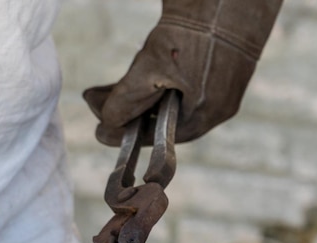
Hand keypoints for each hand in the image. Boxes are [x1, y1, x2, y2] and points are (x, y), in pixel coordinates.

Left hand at [84, 0, 282, 144]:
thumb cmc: (194, 31)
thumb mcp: (151, 66)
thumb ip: (127, 98)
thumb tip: (107, 120)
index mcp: (202, 115)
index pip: (156, 136)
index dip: (124, 134)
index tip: (99, 131)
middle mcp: (214, 109)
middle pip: (160, 120)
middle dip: (125, 111)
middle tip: (96, 103)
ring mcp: (219, 90)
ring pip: (167, 102)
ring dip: (135, 96)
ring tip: (104, 89)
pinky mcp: (218, 72)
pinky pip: (179, 87)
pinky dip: (154, 83)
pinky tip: (132, 74)